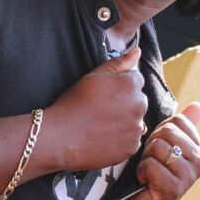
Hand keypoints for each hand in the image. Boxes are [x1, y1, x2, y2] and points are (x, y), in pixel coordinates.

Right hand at [45, 46, 147, 170]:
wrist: (61, 137)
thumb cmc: (74, 103)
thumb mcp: (94, 77)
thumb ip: (119, 63)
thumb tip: (138, 52)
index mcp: (131, 84)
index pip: (136, 80)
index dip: (119, 86)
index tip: (104, 95)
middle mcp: (139, 104)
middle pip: (138, 100)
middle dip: (125, 103)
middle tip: (101, 110)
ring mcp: (137, 127)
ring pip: (135, 121)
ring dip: (124, 122)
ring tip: (101, 125)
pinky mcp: (132, 147)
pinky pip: (131, 140)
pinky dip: (121, 139)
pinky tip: (103, 138)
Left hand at [121, 102, 199, 199]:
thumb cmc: (154, 176)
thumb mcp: (168, 148)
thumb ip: (183, 127)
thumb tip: (198, 105)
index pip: (177, 121)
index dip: (160, 132)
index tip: (159, 150)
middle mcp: (199, 161)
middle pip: (167, 132)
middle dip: (151, 145)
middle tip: (153, 162)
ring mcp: (188, 175)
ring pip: (158, 147)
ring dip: (146, 159)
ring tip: (150, 172)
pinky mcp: (174, 188)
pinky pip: (151, 165)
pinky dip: (142, 172)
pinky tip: (146, 182)